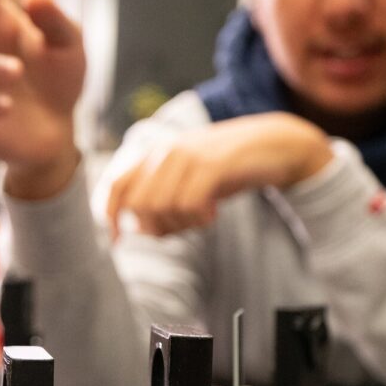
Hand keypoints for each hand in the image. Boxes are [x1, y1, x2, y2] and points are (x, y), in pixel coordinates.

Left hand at [101, 113, 332, 238]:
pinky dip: (199, 219)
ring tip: (202, 218)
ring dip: (181, 224)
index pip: (117, 186)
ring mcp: (188, 155)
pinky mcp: (211, 165)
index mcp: (157, 152)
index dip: (110, 216)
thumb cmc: (231, 168)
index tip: (117, 240)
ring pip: (162, 206)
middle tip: (183, 227)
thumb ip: (163, 199)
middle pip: (139, 205)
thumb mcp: (191, 179)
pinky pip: (189, 204)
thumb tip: (139, 229)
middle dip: (157, 227)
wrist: (275, 145)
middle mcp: (167, 151)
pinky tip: (213, 214)